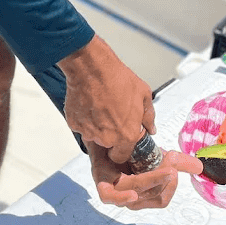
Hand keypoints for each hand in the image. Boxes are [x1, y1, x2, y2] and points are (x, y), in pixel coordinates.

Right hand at [58, 36, 154, 162]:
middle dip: (110, 134)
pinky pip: (81, 126)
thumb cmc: (117, 79)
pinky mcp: (75, 124)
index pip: (122, 156)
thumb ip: (149, 116)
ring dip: (97, 126)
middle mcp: (107, 138)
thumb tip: (151, 128)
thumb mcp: (143, 95)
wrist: (92, 68)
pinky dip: (85, 118)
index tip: (122, 138)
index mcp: (126, 135)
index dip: (123, 148)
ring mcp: (89, 132)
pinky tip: (90, 104)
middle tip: (112, 114)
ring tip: (101, 106)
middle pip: (108, 145)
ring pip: (94, 135)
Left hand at [88, 142, 202, 209]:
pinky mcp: (100, 182)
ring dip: (152, 181)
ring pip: (135, 193)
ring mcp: (113, 190)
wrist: (104, 135)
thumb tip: (199, 167)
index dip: (170, 187)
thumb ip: (177, 162)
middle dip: (164, 181)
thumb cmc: (129, 149)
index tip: (175, 169)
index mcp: (143, 193)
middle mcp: (129, 196)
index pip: (161, 199)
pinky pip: (109, 197)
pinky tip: (134, 192)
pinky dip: (122, 198)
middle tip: (171, 165)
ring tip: (165, 167)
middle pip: (151, 198)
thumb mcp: (156, 155)